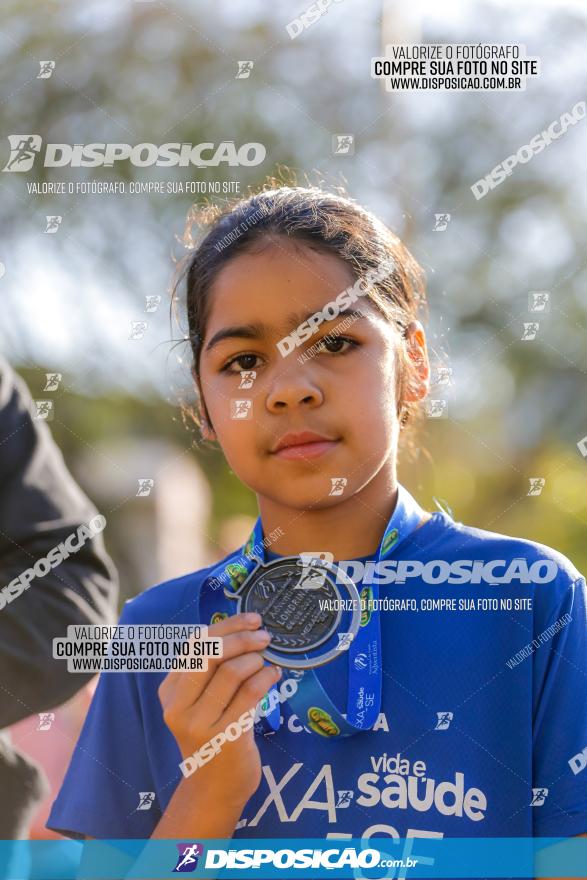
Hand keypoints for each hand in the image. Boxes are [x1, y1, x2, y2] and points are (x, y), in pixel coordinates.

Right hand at [158, 612, 279, 807]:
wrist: (214, 789)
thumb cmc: (212, 737)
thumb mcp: (199, 702)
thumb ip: (209, 671)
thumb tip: (241, 629)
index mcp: (170, 691)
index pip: (195, 644)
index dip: (226, 626)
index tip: (251, 619)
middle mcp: (178, 706)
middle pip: (211, 653)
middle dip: (242, 638)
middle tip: (264, 636)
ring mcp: (200, 724)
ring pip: (232, 671)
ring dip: (256, 659)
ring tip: (267, 661)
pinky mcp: (225, 737)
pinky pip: (250, 693)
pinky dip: (266, 677)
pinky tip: (274, 675)